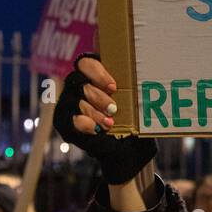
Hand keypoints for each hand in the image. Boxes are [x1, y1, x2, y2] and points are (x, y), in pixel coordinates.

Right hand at [54, 53, 156, 184]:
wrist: (125, 147)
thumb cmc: (131, 118)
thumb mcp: (134, 102)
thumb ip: (133, 89)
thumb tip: (147, 82)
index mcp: (93, 74)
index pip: (86, 63)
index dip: (97, 73)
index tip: (113, 87)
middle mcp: (77, 86)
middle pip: (80, 82)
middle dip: (98, 96)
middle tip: (113, 108)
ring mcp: (69, 102)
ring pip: (76, 101)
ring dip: (94, 112)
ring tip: (109, 123)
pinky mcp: (65, 120)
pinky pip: (71, 119)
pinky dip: (85, 124)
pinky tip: (97, 129)